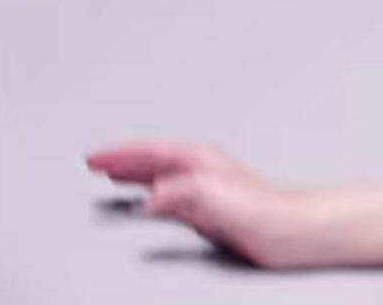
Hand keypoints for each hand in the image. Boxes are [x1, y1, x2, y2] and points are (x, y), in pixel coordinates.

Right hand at [86, 140, 319, 269]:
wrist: (287, 231)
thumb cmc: (261, 210)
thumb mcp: (211, 194)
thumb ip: (177, 192)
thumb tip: (148, 200)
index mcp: (200, 160)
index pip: (151, 151)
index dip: (121, 154)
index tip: (96, 157)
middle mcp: (202, 171)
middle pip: (153, 161)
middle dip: (123, 161)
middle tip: (95, 162)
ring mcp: (205, 190)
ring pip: (159, 178)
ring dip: (135, 176)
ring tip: (113, 175)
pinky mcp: (208, 211)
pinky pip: (169, 200)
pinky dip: (150, 198)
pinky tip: (146, 205)